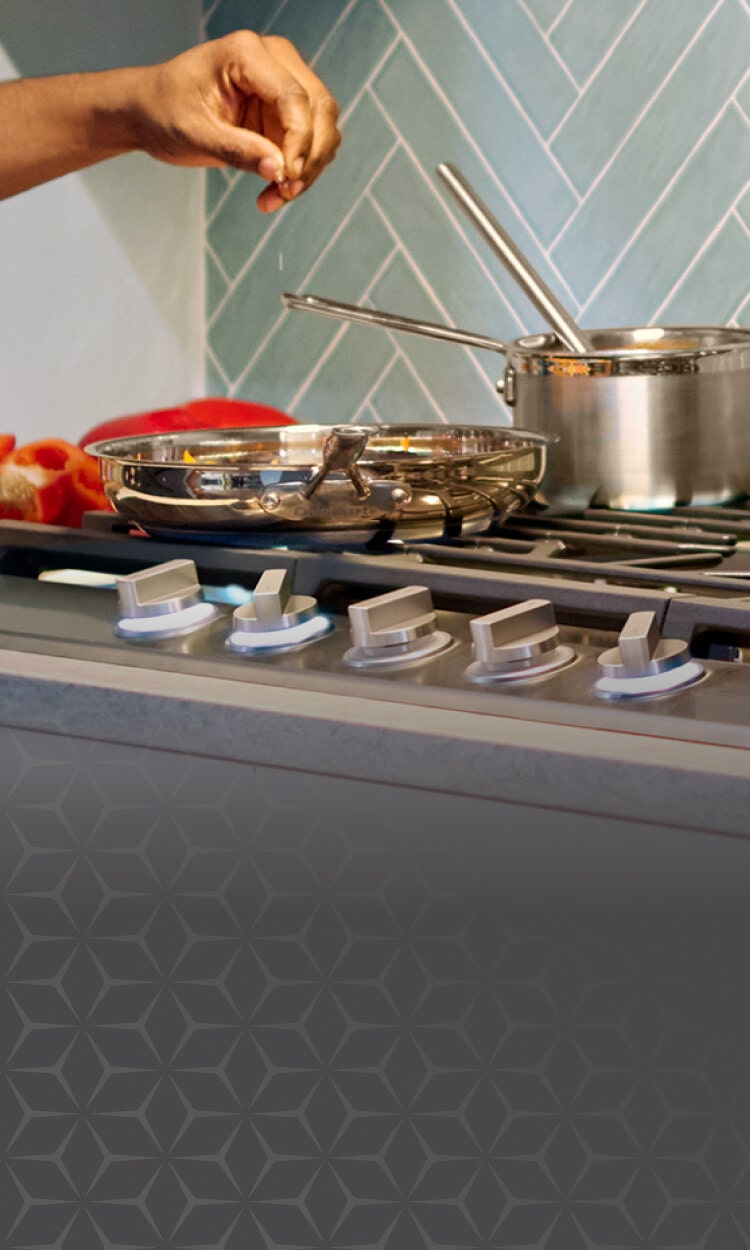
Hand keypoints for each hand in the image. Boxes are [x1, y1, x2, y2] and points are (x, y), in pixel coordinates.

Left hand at [134, 32, 341, 210]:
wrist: (151, 112)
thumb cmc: (164, 110)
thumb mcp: (194, 134)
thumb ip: (237, 150)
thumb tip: (278, 170)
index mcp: (247, 53)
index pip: (294, 96)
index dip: (299, 141)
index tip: (287, 177)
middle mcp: (273, 61)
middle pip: (319, 109)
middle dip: (310, 157)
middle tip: (287, 192)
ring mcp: (283, 84)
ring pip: (323, 128)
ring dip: (309, 168)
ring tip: (276, 196)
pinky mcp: (283, 112)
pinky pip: (310, 144)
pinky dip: (300, 172)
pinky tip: (273, 191)